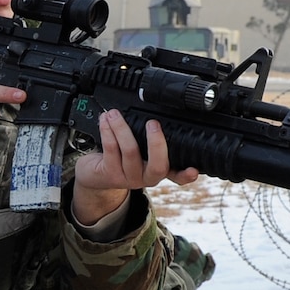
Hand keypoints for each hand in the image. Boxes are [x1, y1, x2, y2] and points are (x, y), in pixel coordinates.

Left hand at [70, 113, 198, 223]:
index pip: (177, 175)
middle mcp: (146, 177)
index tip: (194, 170)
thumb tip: (156, 112)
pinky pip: (111, 149)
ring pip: (130, 151)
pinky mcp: (110, 174)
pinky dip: (108, 131)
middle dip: (156, 142)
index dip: (186, 174)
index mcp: (159, 170)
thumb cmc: (121, 157)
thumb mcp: (140, 149)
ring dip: (122, 128)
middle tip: (153, 123)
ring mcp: (128, 177)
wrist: (95, 174)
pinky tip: (105, 121)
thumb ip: (151, 139)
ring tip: (115, 114)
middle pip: (158, 165)